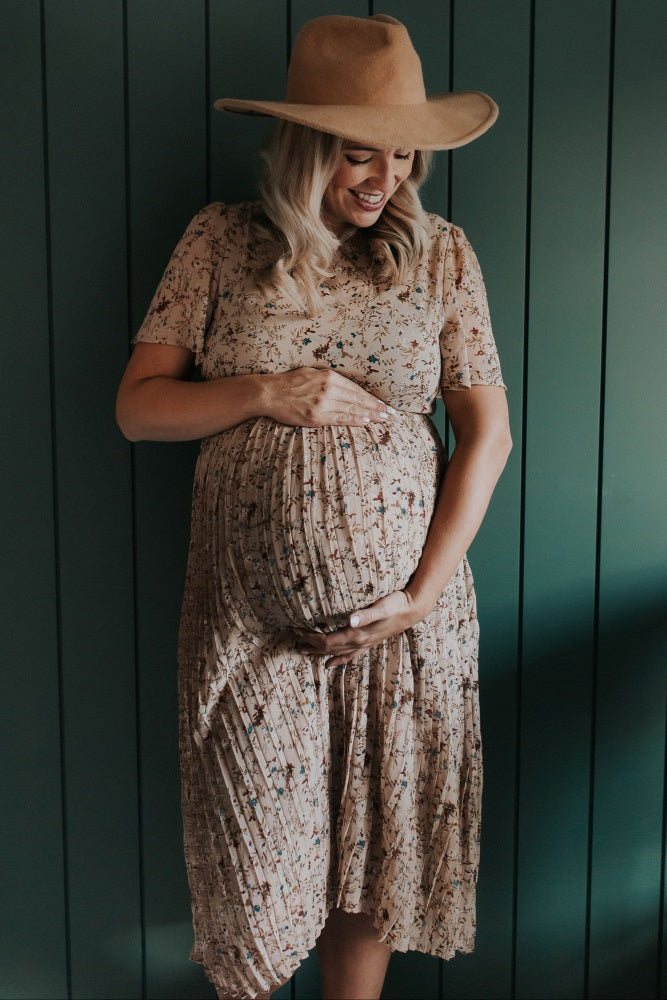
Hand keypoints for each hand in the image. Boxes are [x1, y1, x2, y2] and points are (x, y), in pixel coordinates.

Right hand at [261, 367, 394, 426]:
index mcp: (329, 376)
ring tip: (384, 419)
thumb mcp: (312, 373)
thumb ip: (329, 379)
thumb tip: (345, 387)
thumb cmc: (289, 383)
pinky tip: (366, 422)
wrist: (269, 393)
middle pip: (359, 399)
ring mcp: (323, 403)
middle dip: (377, 407)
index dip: (372, 397)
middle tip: (392, 413)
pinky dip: (355, 421)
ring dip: (370, 415)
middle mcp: (329, 389)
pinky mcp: (316, 416)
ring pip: (352, 409)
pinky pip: (340, 419)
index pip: (357, 389)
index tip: (384, 403)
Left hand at [294, 590, 428, 666]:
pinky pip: (349, 655)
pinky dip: (338, 660)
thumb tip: (350, 619)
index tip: (297, 630)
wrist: (413, 610)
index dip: (310, 637)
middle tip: (294, 642)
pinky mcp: (369, 642)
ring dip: (320, 652)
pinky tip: (331, 663)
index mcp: (357, 635)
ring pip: (337, 653)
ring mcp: (364, 644)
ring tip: (304, 652)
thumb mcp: (381, 606)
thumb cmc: (396, 605)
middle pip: (328, 648)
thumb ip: (366, 614)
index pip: (327, 640)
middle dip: (310, 645)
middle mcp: (359, 643)